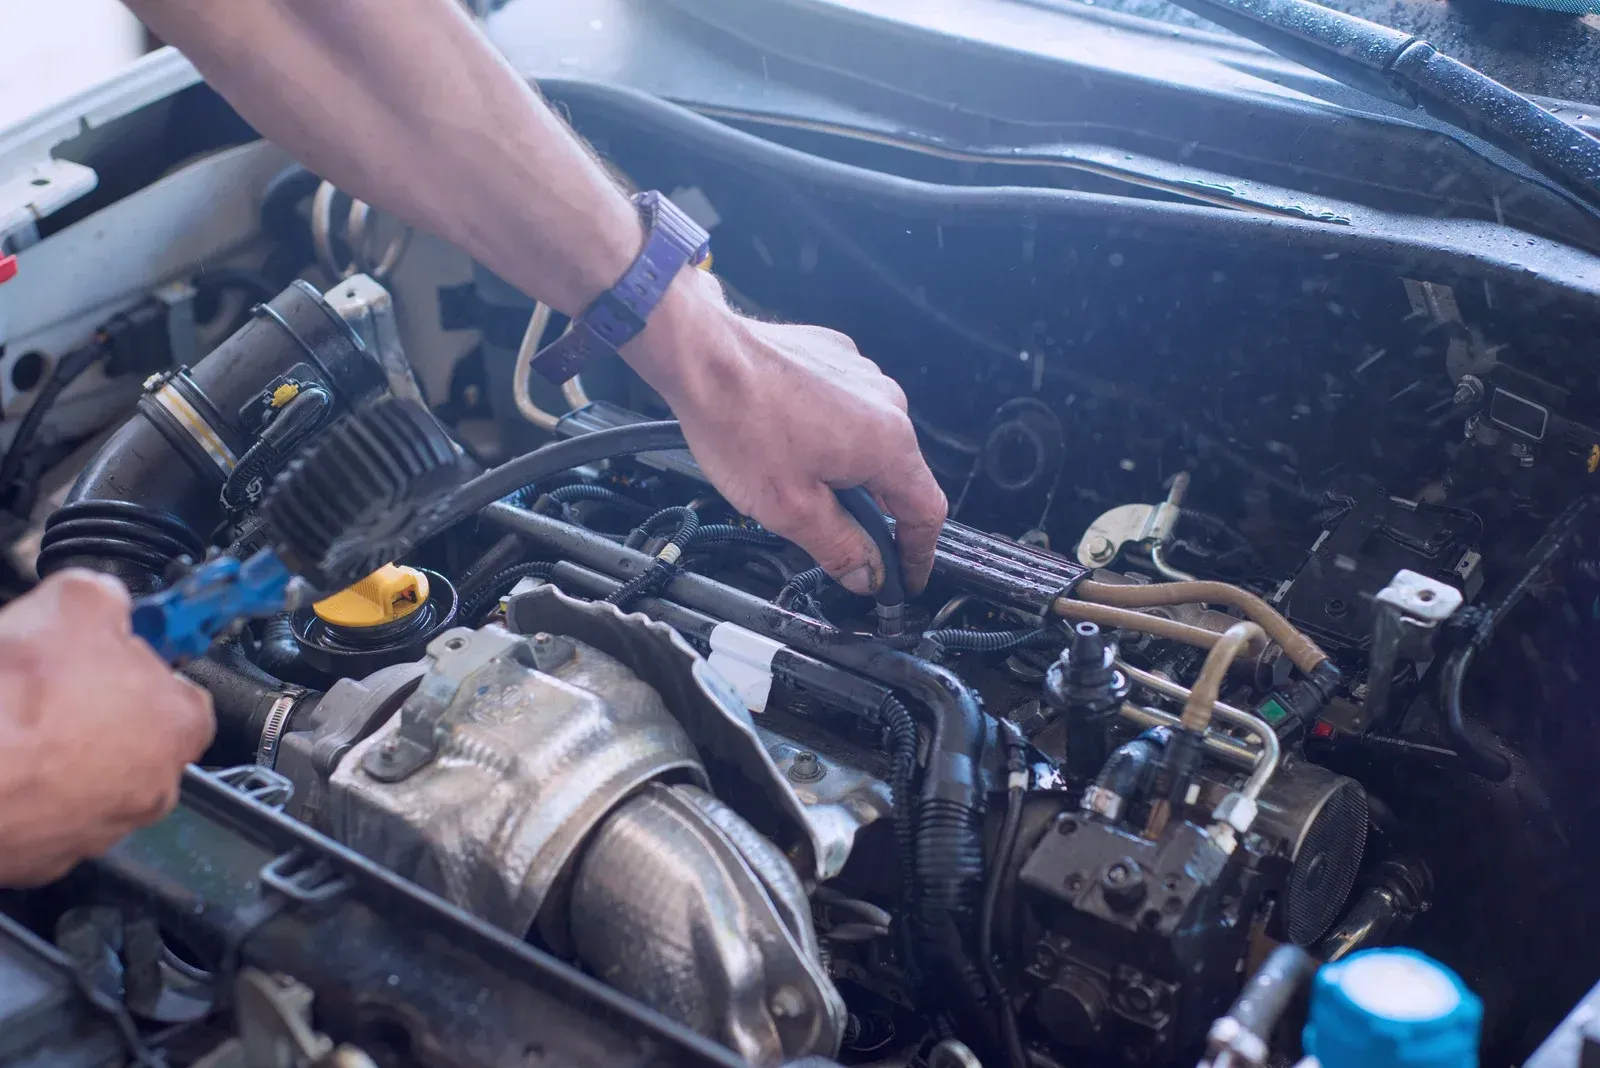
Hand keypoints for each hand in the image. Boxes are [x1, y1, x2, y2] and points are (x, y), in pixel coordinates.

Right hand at [0, 570, 214, 885]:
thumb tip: (106, 598)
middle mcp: (152, 787)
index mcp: (178, 726)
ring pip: (91, 781)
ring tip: (20, 725)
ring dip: (62, 754)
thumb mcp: (75, 602)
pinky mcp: (46, 858)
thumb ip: (106, 598)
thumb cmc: (19, 700)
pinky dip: (27, 791)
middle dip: (101, 712)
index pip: (185, 693)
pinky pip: (45, 816)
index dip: (146, 667)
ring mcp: (99, 830)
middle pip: (138, 739)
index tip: (118, 654)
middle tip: (56, 687)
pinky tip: (5, 759)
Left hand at [628, 269, 946, 594]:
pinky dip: (829, 432)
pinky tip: (788, 440)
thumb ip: (840, 548)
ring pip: (870, 441)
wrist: (703, 356)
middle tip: (836, 538)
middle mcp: (886, 402)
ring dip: (846, 469)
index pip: (926, 513)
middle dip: (872, 513)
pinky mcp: (836, 358)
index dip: (918, 554)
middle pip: (898, 476)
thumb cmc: (740, 422)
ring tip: (796, 479)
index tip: (906, 576)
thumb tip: (869, 574)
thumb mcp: (791, 510)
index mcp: (888, 443)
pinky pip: (846, 409)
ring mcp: (863, 375)